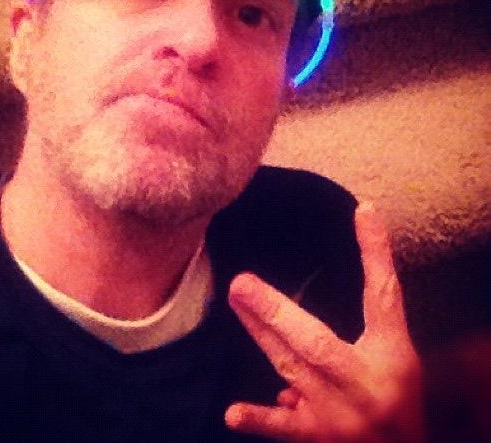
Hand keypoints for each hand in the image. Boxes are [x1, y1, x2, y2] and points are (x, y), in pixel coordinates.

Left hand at [225, 202, 424, 441]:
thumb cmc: (397, 395)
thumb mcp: (393, 351)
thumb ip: (372, 314)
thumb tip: (347, 268)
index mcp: (391, 355)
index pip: (383, 296)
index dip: (376, 253)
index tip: (363, 209)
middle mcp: (363, 384)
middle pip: (317, 344)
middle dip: (278, 312)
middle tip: (241, 282)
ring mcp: (339, 415)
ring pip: (292, 368)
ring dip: (262, 332)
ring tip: (237, 298)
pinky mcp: (317, 439)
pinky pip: (285, 428)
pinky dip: (260, 418)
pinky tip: (232, 414)